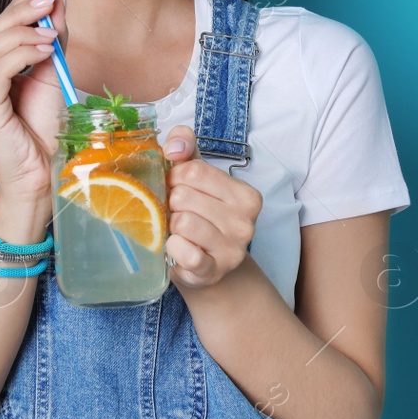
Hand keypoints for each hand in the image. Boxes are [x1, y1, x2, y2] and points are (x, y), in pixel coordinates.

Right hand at [0, 0, 69, 200]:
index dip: (14, 5)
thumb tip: (58, 1)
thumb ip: (50, 41)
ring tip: (51, 27)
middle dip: (18, 11)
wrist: (43, 176)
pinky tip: (46, 48)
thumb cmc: (42, 131)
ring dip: (21, 30)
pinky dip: (22, 53)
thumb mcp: (49, 75)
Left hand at [161, 124, 261, 289]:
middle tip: (179, 213)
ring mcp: (232, 249)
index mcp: (246, 195)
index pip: (194, 171)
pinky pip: (184, 252)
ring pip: (182, 222)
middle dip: (172, 203)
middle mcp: (245, 222)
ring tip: (180, 230)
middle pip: (184, 196)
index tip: (177, 188)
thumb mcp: (197, 178)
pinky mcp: (213, 271)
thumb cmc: (201, 215)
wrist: (208, 267)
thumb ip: (186, 148)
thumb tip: (174, 147)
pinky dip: (173, 247)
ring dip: (171, 226)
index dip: (175, 178)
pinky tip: (177, 247)